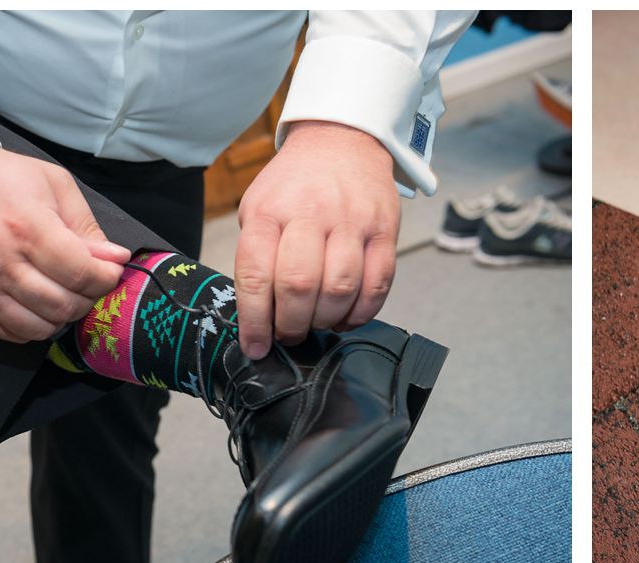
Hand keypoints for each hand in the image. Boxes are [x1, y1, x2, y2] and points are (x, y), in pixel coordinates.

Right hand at [0, 138, 132, 342]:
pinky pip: (9, 333)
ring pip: (38, 327)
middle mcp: (3, 263)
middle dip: (88, 298)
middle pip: (64, 305)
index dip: (106, 278)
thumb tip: (116, 259)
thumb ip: (87, 226)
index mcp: (28, 228)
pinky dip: (33, 328)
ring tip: (65, 294)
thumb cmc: (1, 178)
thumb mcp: (54, 184)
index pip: (82, 275)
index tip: (110, 269)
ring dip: (61, 317)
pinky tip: (38, 306)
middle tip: (88, 282)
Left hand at [234, 120, 398, 357]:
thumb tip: (257, 316)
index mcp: (269, 211)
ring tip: (317, 323)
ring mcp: (351, 221)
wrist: (342, 140)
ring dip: (326, 320)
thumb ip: (256, 255)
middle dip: (291, 325)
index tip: (256, 347)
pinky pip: (378, 284)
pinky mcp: (384, 230)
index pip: (255, 275)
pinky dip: (362, 312)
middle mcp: (310, 213)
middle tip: (289, 335)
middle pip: (299, 286)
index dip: (254, 320)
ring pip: (340, 289)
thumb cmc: (295, 184)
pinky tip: (346, 317)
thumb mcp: (259, 206)